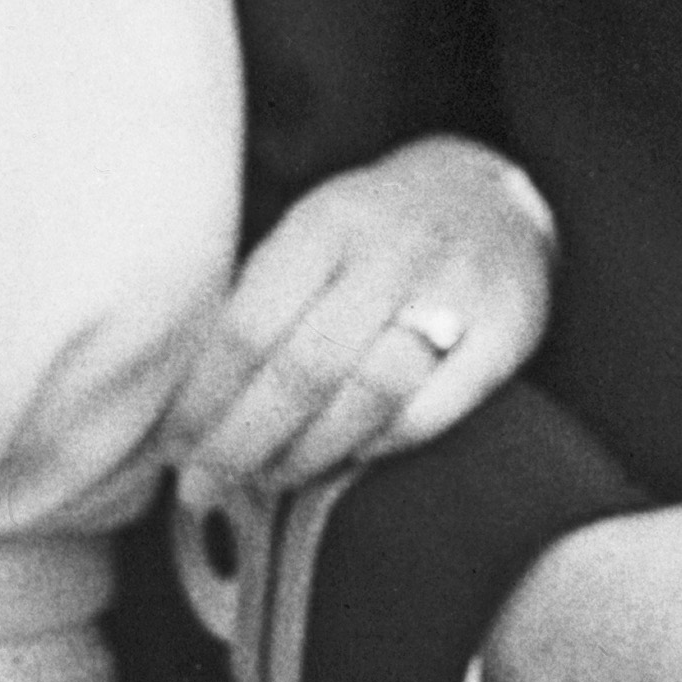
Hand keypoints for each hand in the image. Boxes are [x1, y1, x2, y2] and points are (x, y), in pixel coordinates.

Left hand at [164, 135, 556, 521]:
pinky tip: (347, 458)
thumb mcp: (312, 230)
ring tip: (267, 478)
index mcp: (327, 223)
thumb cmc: (374, 231)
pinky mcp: (506, 331)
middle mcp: (391, 252)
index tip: (175, 447)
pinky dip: (382, 444)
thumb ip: (262, 299)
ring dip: (308, 452)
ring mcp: (454, 291)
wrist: (491, 196)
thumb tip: (189, 400)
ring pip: (369, 394)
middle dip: (243, 440)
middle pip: (304, 369)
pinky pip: (434, 409)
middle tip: (203, 485)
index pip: (250, 324)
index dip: (205, 398)